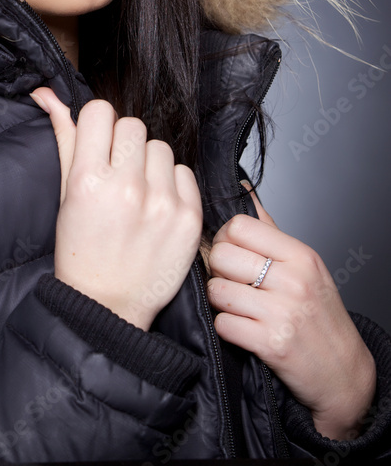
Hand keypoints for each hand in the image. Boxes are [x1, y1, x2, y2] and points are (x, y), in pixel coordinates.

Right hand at [30, 87, 202, 330]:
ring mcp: (161, 202)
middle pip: (133, 125)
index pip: (100, 111)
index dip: (98, 125)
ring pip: (160, 147)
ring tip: (138, 194)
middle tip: (117, 174)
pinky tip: (157, 207)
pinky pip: (184, 172)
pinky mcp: (189, 217)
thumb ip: (64, 139)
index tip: (97, 145)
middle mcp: (126, 187)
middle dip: (124, 145)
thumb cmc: (80, 249)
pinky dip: (172, 185)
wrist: (108, 307)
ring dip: (149, 164)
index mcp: (88, 179)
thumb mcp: (66, 194)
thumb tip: (48, 94)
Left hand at [207, 183, 375, 439]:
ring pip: (217, 290)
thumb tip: (242, 190)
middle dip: (218, 270)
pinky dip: (226, 327)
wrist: (344, 372)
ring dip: (219, 301)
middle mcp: (293, 281)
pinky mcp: (270, 343)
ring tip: (237, 306)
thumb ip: (269, 230)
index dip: (226, 238)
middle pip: (222, 255)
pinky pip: (223, 324)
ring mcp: (282, 312)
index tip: (230, 251)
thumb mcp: (304, 266)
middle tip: (230, 281)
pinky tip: (242, 328)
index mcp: (300, 256)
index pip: (239, 226)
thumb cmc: (320, 316)